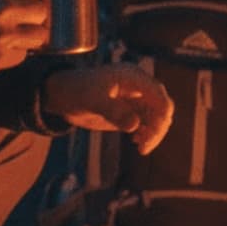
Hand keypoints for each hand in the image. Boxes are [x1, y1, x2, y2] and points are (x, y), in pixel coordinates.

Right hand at [0, 0, 48, 79]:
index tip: (21, 1)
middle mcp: (2, 2)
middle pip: (42, 10)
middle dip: (30, 16)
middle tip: (12, 20)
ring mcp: (1, 30)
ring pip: (39, 34)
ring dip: (26, 36)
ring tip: (6, 36)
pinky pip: (23, 54)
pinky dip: (13, 53)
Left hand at [42, 63, 173, 155]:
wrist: (64, 95)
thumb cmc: (77, 90)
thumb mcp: (93, 100)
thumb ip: (113, 111)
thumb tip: (135, 126)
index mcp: (133, 77)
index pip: (158, 93)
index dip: (162, 111)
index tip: (154, 132)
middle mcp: (139, 87)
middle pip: (161, 107)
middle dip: (158, 127)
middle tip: (144, 147)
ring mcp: (135, 100)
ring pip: (156, 118)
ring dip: (153, 133)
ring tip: (141, 148)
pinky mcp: (130, 113)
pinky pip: (147, 124)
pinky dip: (147, 135)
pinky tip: (138, 144)